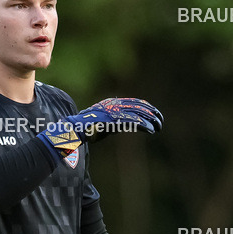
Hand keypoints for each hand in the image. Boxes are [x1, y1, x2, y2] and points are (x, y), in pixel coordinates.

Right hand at [37, 97, 162, 158]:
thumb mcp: (101, 125)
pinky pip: (130, 121)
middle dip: (151, 113)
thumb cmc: (83, 130)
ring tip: (159, 127)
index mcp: (110, 104)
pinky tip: (150, 130)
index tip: (155, 113)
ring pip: (136, 114)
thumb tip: (121, 126)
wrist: (71, 131)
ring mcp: (111, 112)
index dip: (145, 107)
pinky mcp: (111, 120)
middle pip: (137, 106)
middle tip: (161, 121)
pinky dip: (142, 125)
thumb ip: (112, 123)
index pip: (132, 103)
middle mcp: (112, 105)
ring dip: (149, 120)